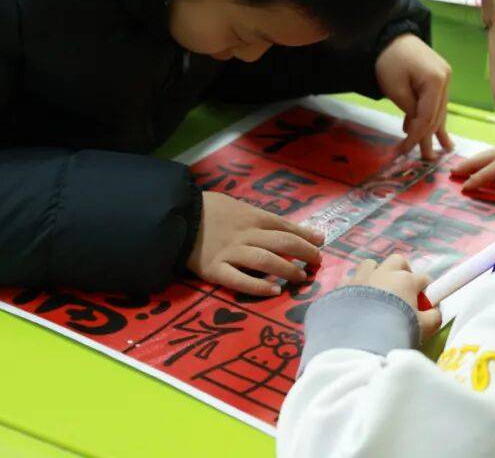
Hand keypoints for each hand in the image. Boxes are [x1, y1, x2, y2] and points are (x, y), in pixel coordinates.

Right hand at [188, 192, 324, 296]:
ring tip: (301, 276)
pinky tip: (274, 291)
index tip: (320, 241)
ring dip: (287, 269)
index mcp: (250, 216)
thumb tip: (282, 225)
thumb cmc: (205, 208)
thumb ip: (256, 216)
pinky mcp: (215, 269)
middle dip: (304, 251)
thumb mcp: (234, 204)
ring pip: (266, 261)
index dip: (304, 234)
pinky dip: (258, 286)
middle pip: (282, 242)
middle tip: (317, 260)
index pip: (283, 225)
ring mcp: (230, 252)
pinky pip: (239, 280)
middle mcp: (245, 234)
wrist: (174, 215)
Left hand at [344, 255, 441, 338]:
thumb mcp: (425, 328)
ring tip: (377, 293)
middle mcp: (384, 273)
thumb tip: (434, 311)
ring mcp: (362, 277)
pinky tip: (356, 300)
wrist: (361, 339)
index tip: (425, 303)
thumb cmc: (397, 331)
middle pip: (397, 261)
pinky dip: (355, 286)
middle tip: (403, 290)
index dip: (426, 291)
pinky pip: (350, 279)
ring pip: (371, 265)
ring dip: (376, 274)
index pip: (423, 279)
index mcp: (405, 280)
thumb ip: (434, 317)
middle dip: (402, 271)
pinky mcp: (343, 286)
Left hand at [375, 34, 452, 159]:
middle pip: (436, 114)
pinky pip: (436, 102)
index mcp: (436, 80)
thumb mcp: (395, 89)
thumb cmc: (389, 61)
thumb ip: (410, 110)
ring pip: (438, 110)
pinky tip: (439, 136)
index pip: (428, 116)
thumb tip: (417, 129)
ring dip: (433, 130)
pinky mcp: (438, 78)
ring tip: (437, 151)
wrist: (390, 36)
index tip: (406, 150)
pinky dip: (432, 117)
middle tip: (425, 159)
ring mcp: (444, 78)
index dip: (417, 135)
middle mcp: (445, 79)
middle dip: (427, 137)